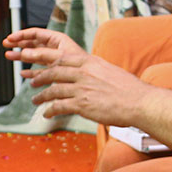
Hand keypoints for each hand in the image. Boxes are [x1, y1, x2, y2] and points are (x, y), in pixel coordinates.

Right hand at [2, 27, 86, 67]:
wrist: (94, 82)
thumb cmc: (83, 67)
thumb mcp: (59, 58)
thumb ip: (41, 55)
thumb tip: (24, 52)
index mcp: (58, 41)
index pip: (37, 33)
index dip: (22, 35)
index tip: (11, 37)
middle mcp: (56, 49)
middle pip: (33, 43)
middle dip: (19, 44)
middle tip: (6, 44)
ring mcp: (55, 61)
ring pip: (34, 57)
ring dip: (21, 57)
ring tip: (9, 56)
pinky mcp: (56, 74)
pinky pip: (39, 71)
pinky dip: (30, 72)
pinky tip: (23, 73)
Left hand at [4, 28, 146, 125]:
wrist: (139, 102)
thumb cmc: (128, 89)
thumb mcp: (109, 70)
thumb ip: (94, 70)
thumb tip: (87, 72)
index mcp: (89, 62)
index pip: (61, 57)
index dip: (45, 60)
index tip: (38, 62)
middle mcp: (83, 73)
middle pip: (53, 72)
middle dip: (39, 76)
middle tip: (32, 81)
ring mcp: (81, 89)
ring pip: (53, 90)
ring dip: (42, 96)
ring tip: (36, 100)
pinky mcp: (82, 105)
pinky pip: (59, 106)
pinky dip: (50, 110)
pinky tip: (47, 114)